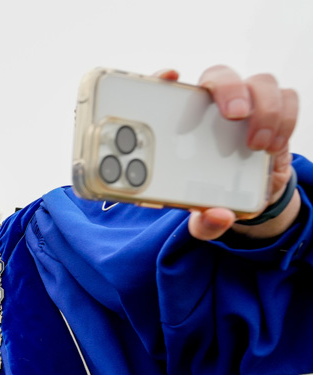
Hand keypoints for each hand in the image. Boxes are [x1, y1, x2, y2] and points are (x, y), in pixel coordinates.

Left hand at [159, 67, 299, 239]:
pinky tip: (274, 146)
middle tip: (234, 115)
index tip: (170, 76)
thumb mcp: (203, 217)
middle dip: (228, 88)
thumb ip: (205, 222)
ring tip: (257, 144)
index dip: (162, 78)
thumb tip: (218, 216)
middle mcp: (213, 108)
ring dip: (264, 108)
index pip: (165, 89)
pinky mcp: (273, 113)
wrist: (249, 198)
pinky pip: (287, 97)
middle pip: (219, 75)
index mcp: (182, 125)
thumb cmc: (213, 197)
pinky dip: (286, 117)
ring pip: (259, 82)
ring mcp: (246, 107)